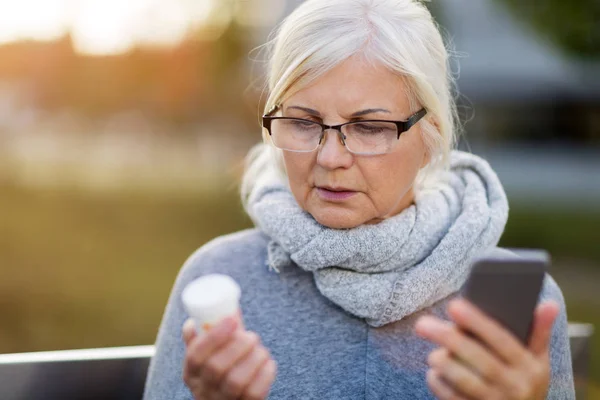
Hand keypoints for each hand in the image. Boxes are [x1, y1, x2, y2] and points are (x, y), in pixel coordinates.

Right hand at [182, 315, 276, 399]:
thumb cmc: (222, 373)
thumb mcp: (209, 357)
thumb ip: (215, 334)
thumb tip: (227, 307)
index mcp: (191, 373)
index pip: (195, 355)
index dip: (214, 336)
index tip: (232, 319)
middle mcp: (204, 390)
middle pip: (216, 368)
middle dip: (237, 345)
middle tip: (252, 335)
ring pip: (236, 381)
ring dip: (253, 358)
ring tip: (261, 349)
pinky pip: (255, 394)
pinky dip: (265, 374)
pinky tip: (268, 363)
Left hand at [415, 299, 558, 399]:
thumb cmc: (526, 381)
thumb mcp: (538, 360)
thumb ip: (538, 332)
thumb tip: (549, 304)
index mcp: (530, 367)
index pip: (502, 340)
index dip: (478, 322)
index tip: (454, 304)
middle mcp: (516, 387)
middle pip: (479, 360)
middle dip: (450, 339)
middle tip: (423, 324)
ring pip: (466, 382)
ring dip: (445, 365)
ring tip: (431, 353)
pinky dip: (440, 386)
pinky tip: (433, 373)